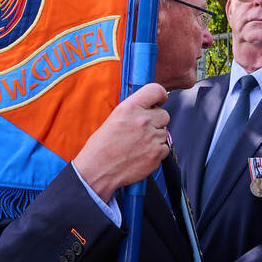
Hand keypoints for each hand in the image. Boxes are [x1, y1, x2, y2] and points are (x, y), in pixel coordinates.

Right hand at [73, 82, 170, 202]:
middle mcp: (143, 120)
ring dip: (155, 138)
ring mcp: (151, 138)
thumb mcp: (114, 118)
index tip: (160, 100)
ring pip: (164, 133)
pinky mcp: (156, 154)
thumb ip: (133, 110)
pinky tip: (141, 154)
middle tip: (142, 131)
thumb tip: (148, 106)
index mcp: (130, 108)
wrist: (97, 171)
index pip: (156, 90)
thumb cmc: (101, 147)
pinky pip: (164, 149)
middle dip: (156, 122)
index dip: (160, 96)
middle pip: (164, 115)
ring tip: (137, 145)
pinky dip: (156, 152)